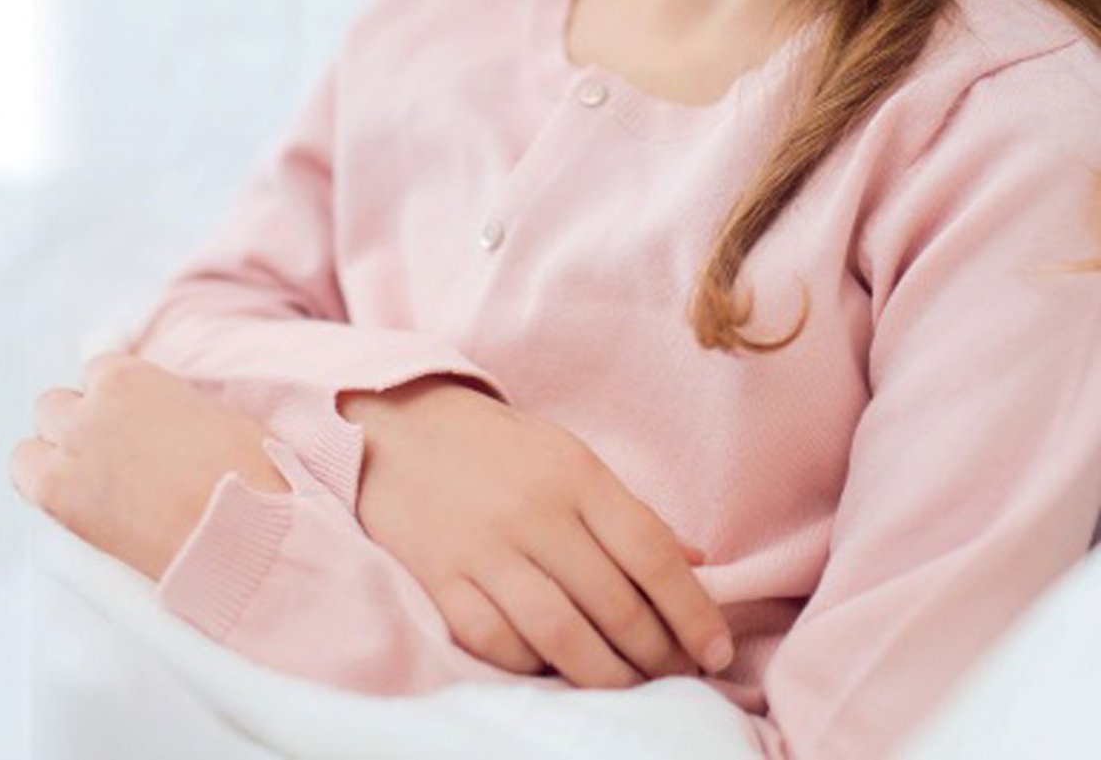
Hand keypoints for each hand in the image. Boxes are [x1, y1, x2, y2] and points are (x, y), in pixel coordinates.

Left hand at [9, 351, 289, 579]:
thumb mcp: (207, 411)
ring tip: (91, 485)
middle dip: (77, 426)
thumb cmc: (242, 470)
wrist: (235, 529)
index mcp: (128, 378)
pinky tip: (77, 504)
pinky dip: (43, 487)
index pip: (95, 373)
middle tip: (110, 456)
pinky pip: (26, 479)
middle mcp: (90, 409)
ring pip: (32, 446)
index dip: (112, 401)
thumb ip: (162, 403)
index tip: (128, 424)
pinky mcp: (58, 499)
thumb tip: (151, 418)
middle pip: (54, 406)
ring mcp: (69, 454)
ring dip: (55, 458)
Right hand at [339, 375, 734, 687]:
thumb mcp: (568, 456)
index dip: (694, 610)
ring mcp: (485, 549)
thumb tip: (697, 562)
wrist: (397, 427)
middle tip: (678, 676)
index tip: (718, 651)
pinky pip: (499, 644)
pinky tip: (556, 670)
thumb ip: (628, 511)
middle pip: (614, 604)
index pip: (652, 553)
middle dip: (658, 655)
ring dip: (607, 676)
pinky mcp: (442, 580)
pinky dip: (534, 668)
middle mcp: (535, 512)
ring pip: (562, 636)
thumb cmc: (497, 447)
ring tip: (630, 688)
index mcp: (576, 474)